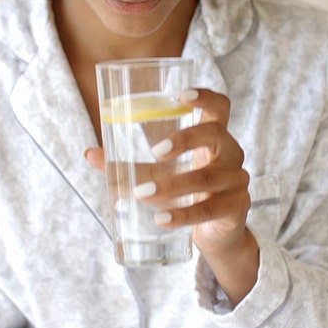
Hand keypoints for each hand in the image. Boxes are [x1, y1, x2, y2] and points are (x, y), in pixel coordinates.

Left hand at [86, 88, 257, 303]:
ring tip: (142, 193)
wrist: (215, 233)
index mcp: (214, 137)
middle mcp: (230, 153)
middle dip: (184, 139)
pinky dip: (182, 215)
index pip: (219, 107)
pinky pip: (209, 210)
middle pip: (215, 134)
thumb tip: (90, 154)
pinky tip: (161, 219)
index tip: (181, 94)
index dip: (205, 97)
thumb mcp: (159, 175)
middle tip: (155, 152)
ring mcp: (237, 180)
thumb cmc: (186, 193)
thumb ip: (128, 165)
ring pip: (205, 178)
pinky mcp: (236, 208)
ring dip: (171, 186)